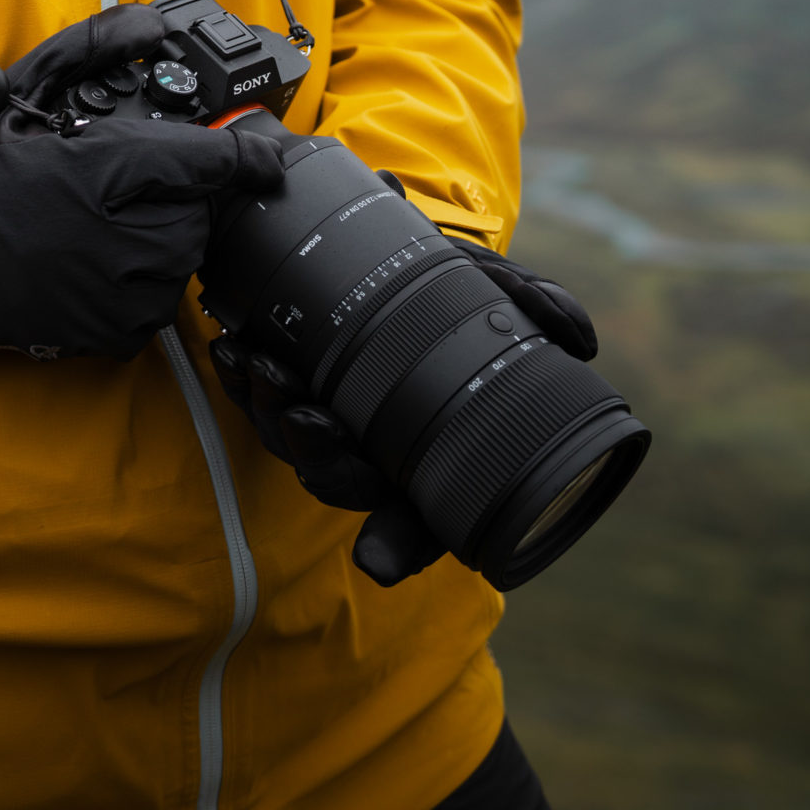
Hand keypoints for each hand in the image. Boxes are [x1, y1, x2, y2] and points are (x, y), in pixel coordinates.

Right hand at [0, 4, 281, 360]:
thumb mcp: (34, 87)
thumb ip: (97, 48)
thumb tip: (150, 24)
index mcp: (109, 173)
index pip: (207, 160)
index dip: (236, 155)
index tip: (259, 158)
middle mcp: (130, 244)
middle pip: (197, 210)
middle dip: (170, 192)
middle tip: (116, 185)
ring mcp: (128, 297)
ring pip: (180, 254)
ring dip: (156, 234)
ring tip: (98, 222)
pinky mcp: (119, 334)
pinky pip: (156, 297)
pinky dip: (137, 277)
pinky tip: (94, 258)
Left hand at [209, 238, 601, 584]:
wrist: (405, 249)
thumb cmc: (457, 290)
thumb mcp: (498, 290)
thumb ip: (534, 306)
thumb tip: (577, 334)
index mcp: (428, 456)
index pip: (418, 524)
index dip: (398, 546)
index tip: (377, 559)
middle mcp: (372, 450)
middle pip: (338, 479)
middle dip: (314, 454)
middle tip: (304, 418)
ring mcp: (324, 418)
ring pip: (287, 437)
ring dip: (266, 407)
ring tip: (257, 366)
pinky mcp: (283, 380)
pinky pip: (254, 394)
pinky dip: (240, 375)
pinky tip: (232, 347)